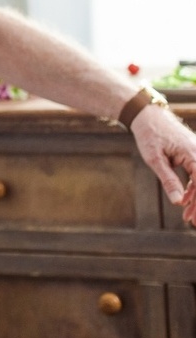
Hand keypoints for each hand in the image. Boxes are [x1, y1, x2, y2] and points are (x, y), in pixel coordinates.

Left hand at [131, 104, 195, 224]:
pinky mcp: (195, 155)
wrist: (148, 116)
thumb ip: (168, 180)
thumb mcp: (154, 159)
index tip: (193, 217)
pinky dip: (194, 188)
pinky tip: (185, 200)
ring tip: (188, 216)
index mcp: (193, 154)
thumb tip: (177, 202)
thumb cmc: (149, 135)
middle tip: (192, 221)